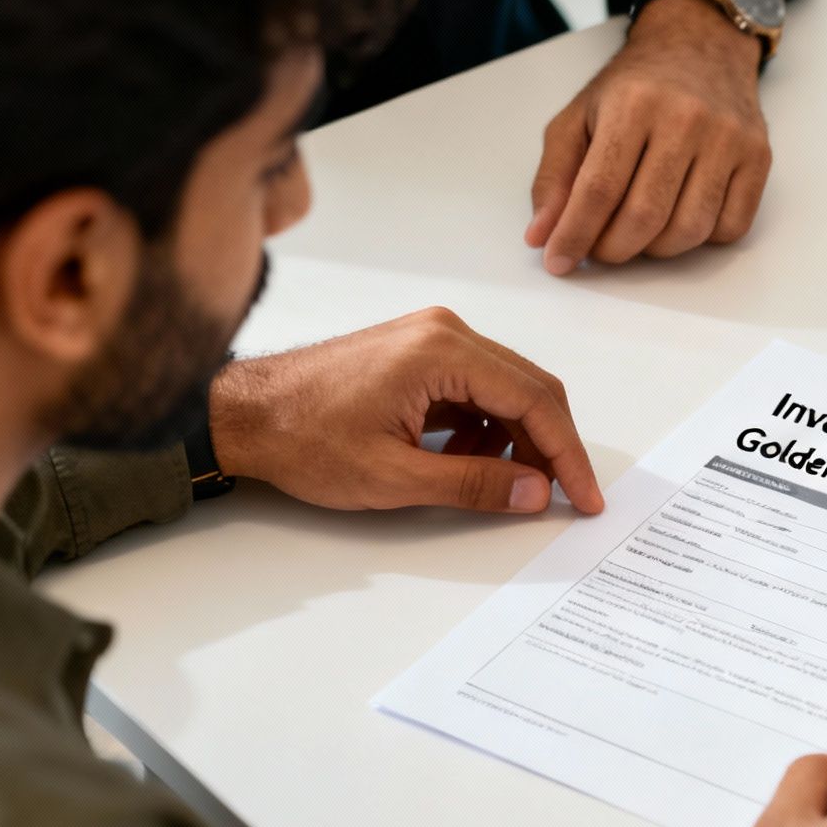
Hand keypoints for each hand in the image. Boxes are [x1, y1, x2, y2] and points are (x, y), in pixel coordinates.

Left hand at [208, 307, 604, 515]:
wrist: (242, 414)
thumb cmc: (303, 438)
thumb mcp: (394, 477)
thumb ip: (474, 483)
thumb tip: (534, 491)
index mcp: (443, 351)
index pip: (534, 400)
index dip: (567, 453)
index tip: (583, 495)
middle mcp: (445, 331)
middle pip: (529, 387)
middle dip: (551, 445)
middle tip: (564, 495)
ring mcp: (431, 336)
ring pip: (505, 387)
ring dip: (517, 438)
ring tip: (506, 484)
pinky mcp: (418, 351)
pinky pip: (476, 386)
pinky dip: (486, 425)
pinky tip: (467, 458)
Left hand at [524, 0, 769, 274]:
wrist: (701, 46)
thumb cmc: (635, 87)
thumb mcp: (579, 116)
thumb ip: (554, 177)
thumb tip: (541, 236)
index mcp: (632, 104)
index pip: (599, 189)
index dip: (575, 235)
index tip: (558, 261)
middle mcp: (685, 118)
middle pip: (645, 216)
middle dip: (613, 249)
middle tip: (599, 249)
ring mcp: (728, 139)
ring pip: (689, 230)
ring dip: (655, 249)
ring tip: (637, 232)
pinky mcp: (758, 157)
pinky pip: (730, 228)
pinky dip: (700, 240)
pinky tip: (680, 216)